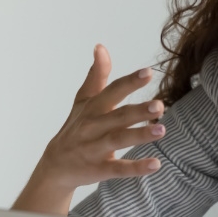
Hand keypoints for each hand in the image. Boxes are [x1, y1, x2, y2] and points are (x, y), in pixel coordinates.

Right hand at [19, 45, 165, 208]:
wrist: (55, 166)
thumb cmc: (75, 128)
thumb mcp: (83, 101)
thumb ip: (96, 75)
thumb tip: (101, 47)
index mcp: (93, 108)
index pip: (112, 92)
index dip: (130, 82)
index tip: (148, 72)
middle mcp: (93, 127)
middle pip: (118, 116)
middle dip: (138, 110)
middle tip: (160, 105)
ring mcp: (95, 149)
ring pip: (118, 140)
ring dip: (139, 135)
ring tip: (162, 130)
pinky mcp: (99, 169)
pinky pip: (118, 169)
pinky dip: (136, 167)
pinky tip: (156, 164)